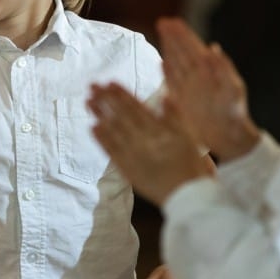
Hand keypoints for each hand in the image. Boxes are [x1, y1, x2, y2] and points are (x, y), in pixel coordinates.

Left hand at [87, 82, 205, 204]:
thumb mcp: (189, 137)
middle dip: (106, 100)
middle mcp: (144, 141)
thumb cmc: (191, 165)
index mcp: (160, 131)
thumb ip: (176, 115)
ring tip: (88, 101)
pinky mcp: (127, 169)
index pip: (137, 108)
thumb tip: (164, 95)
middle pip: (122, 117)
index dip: (122, 94)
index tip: (109, 82)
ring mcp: (133, 156)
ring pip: (113, 132)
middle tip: (92, 86)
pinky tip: (93, 128)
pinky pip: (112, 152)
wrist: (187, 196)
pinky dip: (102, 140)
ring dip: (100, 115)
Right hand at [156, 18, 258, 161]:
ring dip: (169, 49)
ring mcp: (190, 88)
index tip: (172, 21)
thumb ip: (223, 69)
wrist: (230, 138)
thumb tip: (214, 48)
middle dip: (173, 37)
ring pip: (176, 64)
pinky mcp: (184, 101)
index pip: (193, 47)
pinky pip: (173, 82)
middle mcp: (198, 77)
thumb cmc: (235, 113)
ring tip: (161, 36)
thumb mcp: (232, 90)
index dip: (183, 34)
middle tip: (163, 22)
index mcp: (209, 71)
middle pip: (183, 52)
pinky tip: (162, 63)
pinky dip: (167, 72)